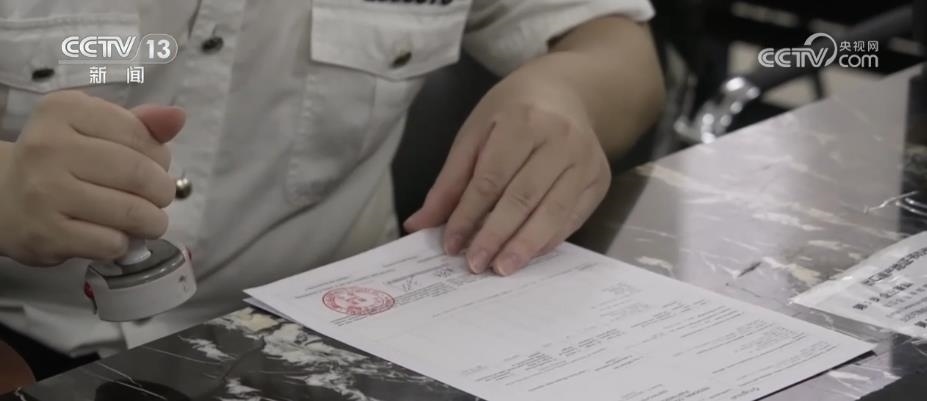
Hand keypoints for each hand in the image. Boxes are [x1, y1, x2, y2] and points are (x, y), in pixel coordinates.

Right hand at [0, 91, 184, 265]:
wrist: (0, 197)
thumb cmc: (60, 160)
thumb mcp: (94, 129)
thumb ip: (139, 124)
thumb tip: (177, 116)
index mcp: (64, 110)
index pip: (140, 135)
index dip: (160, 157)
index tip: (154, 167)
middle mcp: (50, 147)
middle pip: (139, 174)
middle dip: (161, 191)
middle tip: (158, 198)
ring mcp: (45, 192)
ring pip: (131, 212)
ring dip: (152, 222)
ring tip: (147, 221)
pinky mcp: (46, 234)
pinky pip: (110, 243)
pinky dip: (124, 243)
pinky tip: (114, 235)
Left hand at [404, 71, 610, 275]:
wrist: (565, 92)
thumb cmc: (512, 113)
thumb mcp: (474, 134)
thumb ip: (450, 181)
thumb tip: (420, 224)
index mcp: (523, 121)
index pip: (491, 178)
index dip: (469, 214)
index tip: (451, 244)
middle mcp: (560, 139)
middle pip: (523, 197)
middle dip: (496, 235)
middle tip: (476, 264)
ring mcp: (585, 160)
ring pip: (553, 212)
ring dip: (525, 245)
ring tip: (502, 268)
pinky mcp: (600, 180)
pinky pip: (572, 217)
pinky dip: (548, 240)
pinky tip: (527, 255)